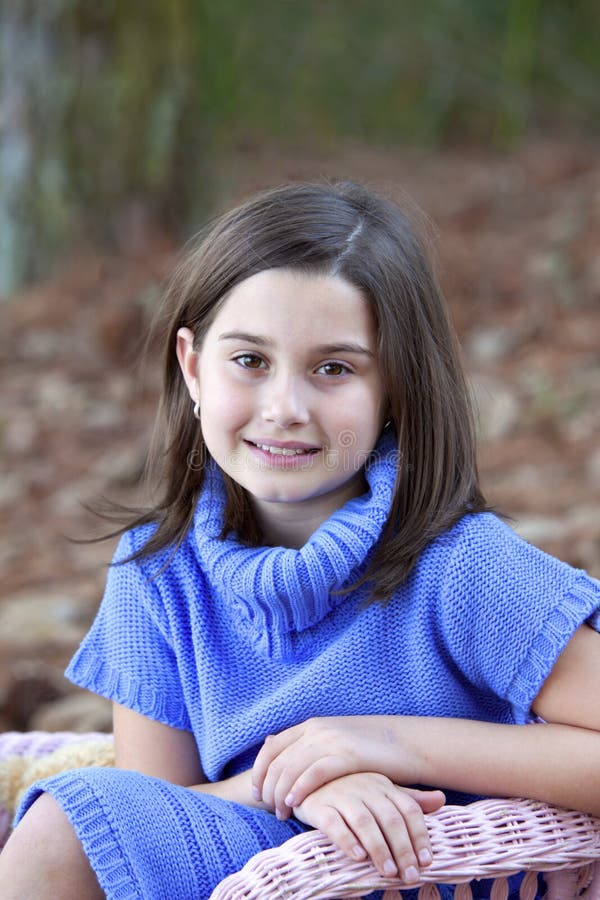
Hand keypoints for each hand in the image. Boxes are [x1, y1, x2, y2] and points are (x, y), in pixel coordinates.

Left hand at [252, 716, 420, 817]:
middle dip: (268, 787)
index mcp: (311, 726)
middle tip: (268, 809)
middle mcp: (317, 730)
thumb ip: (308, 746)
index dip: (259, 771)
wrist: (407, 742)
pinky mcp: (347, 754)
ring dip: (281, 793)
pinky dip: (300, 788)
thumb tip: (273, 743)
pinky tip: (294, 803)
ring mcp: (332, 740)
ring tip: (280, 814)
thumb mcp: (334, 742)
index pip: (272, 748)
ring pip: (292, 767)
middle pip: (278, 760)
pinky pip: (315, 772)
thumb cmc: (369, 750)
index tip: (256, 793)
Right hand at [291, 773, 444, 881]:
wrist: (304, 778)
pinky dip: (347, 840)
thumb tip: (441, 799)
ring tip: (389, 871)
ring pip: (364, 822)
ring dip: (379, 848)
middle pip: (390, 818)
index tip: (427, 860)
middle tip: (410, 876)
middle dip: (403, 849)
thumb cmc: (349, 789)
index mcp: (382, 785)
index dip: (419, 834)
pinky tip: (358, 857)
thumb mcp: (380, 790)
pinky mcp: (318, 805)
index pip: (407, 808)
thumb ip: (408, 798)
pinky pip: (334, 823)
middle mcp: (364, 787)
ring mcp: (341, 795)